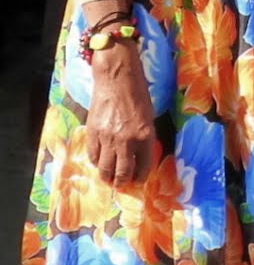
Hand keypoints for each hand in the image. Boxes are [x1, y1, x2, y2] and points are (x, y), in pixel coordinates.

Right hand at [86, 41, 156, 186]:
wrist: (117, 79)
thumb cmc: (138, 95)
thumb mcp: (149, 117)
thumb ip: (145, 137)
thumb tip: (140, 155)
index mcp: (145, 136)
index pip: (143, 166)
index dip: (141, 177)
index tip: (139, 180)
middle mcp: (126, 141)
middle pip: (122, 172)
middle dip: (123, 182)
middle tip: (122, 185)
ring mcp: (107, 138)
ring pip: (105, 168)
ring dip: (107, 176)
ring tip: (110, 179)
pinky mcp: (93, 133)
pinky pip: (93, 155)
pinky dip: (96, 162)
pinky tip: (99, 162)